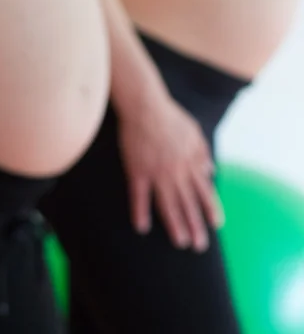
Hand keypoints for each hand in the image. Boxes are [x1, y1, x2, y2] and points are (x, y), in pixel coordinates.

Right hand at [117, 94, 221, 251]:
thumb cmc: (169, 116)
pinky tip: (142, 227)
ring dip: (175, 225)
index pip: (204, 191)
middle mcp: (177, 171)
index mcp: (190, 162)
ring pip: (168, 204)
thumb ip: (202, 153)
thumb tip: (211, 171)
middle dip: (196, 225)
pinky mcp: (137, 170)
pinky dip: (140, 212)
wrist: (145, 106)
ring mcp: (157, 172)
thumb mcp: (194, 133)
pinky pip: (139, 195)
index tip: (217, 225)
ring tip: (180, 242)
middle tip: (200, 246)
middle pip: (188, 203)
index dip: (211, 208)